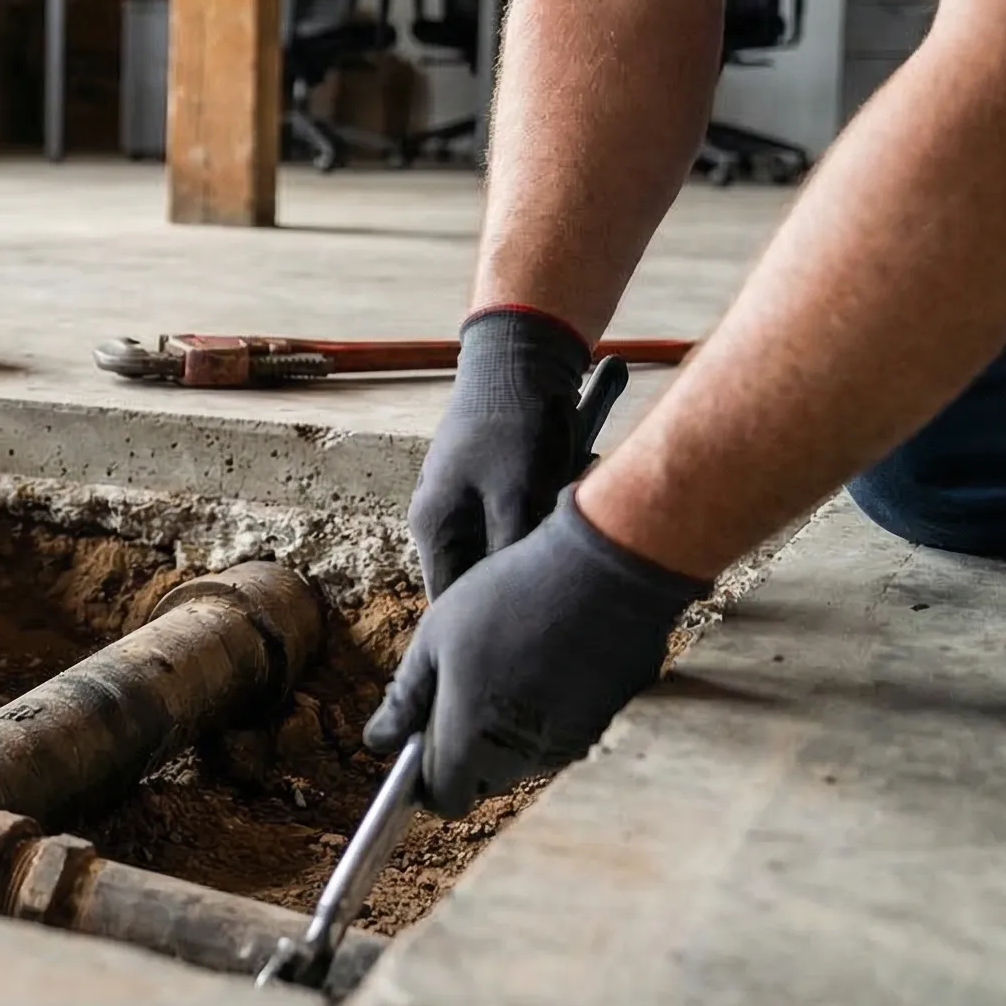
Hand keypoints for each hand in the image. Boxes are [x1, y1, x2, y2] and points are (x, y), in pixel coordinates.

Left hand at [365, 487, 702, 815]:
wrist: (602, 572)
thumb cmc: (508, 597)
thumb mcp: (435, 638)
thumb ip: (405, 698)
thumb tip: (377, 741)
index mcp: (473, 740)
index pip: (444, 797)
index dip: (427, 774)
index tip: (423, 736)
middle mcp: (523, 758)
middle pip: (482, 778)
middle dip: (465, 747)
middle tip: (463, 684)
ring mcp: (568, 745)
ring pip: (520, 759)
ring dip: (505, 730)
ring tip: (507, 663)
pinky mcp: (601, 726)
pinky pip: (558, 738)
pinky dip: (545, 715)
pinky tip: (545, 664)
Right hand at [409, 307, 591, 598]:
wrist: (521, 358)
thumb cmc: (508, 425)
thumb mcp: (514, 495)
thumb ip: (509, 551)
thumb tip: (512, 601)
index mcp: (433, 524)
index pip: (448, 597)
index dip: (477, 624)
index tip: (517, 646)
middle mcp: (446, 516)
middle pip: (479, 574)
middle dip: (516, 581)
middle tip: (556, 594)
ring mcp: (470, 499)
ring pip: (505, 548)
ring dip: (535, 547)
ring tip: (567, 541)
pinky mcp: (498, 484)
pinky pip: (522, 520)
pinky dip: (547, 520)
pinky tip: (572, 508)